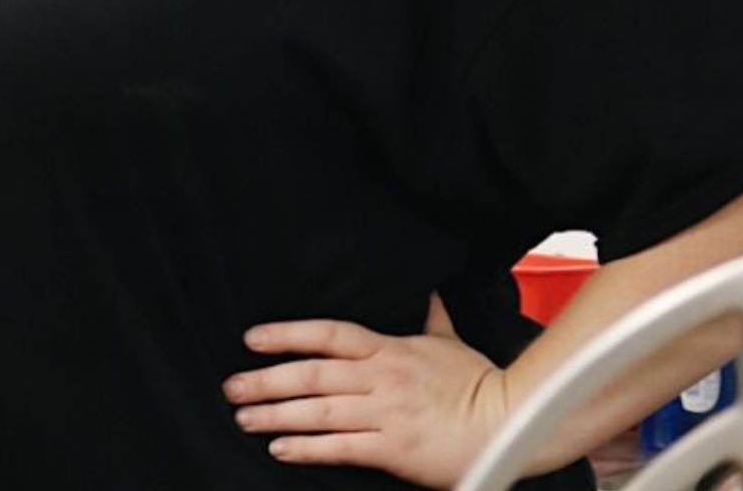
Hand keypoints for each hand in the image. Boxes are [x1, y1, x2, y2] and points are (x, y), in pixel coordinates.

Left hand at [222, 295, 509, 489]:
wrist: (511, 423)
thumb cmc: (479, 383)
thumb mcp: (449, 342)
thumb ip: (431, 318)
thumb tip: (428, 293)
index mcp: (389, 349)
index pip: (327, 334)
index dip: (286, 334)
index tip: (251, 338)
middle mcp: (381, 377)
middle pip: (311, 374)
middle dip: (265, 380)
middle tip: (231, 386)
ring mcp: (385, 412)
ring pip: (318, 411)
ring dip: (275, 413)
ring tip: (243, 417)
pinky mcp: (394, 449)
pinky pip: (340, 447)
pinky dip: (306, 447)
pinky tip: (280, 448)